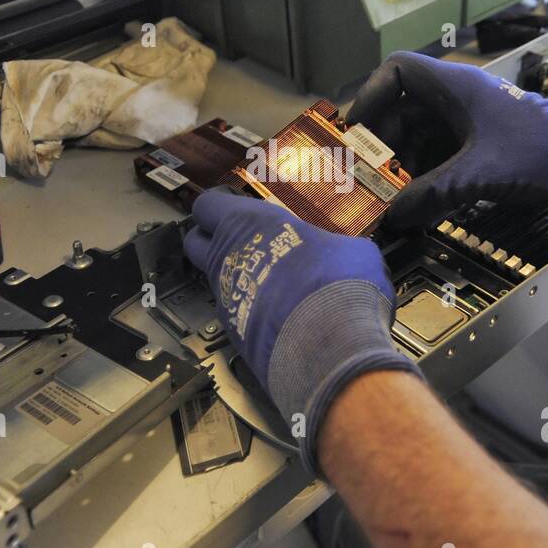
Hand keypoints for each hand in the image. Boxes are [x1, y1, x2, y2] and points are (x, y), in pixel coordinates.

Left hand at [183, 189, 419, 471]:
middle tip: (239, 244)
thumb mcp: (352, 250)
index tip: (232, 209)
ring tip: (271, 285)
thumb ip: (331, 246)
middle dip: (210, 241)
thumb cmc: (336, 283)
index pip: (207, 205)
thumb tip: (345, 254)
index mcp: (250, 224)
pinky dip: (251, 313)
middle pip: (195, 243)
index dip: (217, 208)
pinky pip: (235, 313)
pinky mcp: (233, 331)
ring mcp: (226, 296)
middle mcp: (228, 257)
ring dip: (237, 280)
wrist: (328, 342)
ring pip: (215, 280)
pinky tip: (279, 318)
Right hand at [346, 51, 547, 227]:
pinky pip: (438, 154)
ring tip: (393, 198)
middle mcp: (456, 98)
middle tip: (369, 178)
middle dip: (383, 146)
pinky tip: (420, 204)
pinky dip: (425, 176)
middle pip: (401, 111)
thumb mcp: (478, 175)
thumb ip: (431, 194)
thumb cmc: (539, 151)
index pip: (397, 71)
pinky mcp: (478, 143)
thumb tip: (393, 216)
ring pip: (418, 137)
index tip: (357, 131)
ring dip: (403, 166)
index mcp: (454, 86)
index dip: (370, 97)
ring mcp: (467, 120)